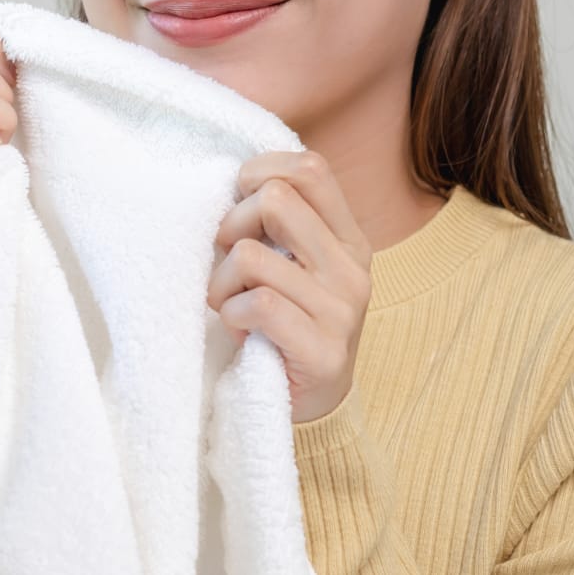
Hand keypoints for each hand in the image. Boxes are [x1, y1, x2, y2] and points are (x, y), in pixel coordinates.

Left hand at [206, 149, 373, 423]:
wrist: (315, 405)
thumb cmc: (290, 322)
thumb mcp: (295, 264)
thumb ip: (280, 222)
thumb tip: (231, 179)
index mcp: (348, 238)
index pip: (310, 169)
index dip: (260, 173)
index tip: (238, 201)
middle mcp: (352, 268)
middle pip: (274, 201)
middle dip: (232, 225)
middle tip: (227, 259)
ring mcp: (342, 310)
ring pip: (251, 256)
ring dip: (221, 282)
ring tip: (229, 302)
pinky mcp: (323, 351)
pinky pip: (256, 304)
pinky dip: (230, 314)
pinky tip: (238, 327)